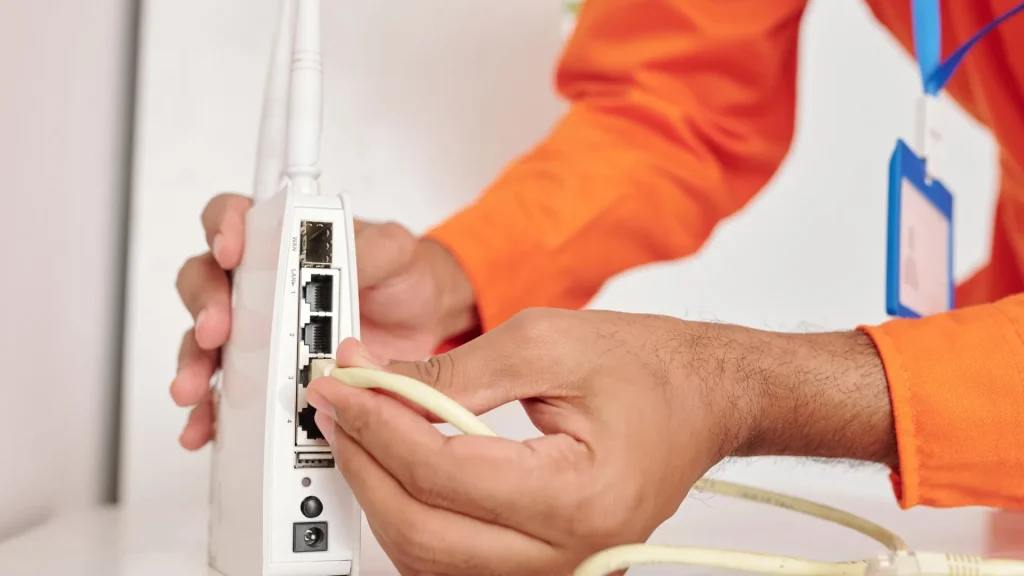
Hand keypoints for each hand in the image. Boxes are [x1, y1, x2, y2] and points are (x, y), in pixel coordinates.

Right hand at [171, 192, 477, 449]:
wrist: (426, 325)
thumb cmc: (400, 277)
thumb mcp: (393, 252)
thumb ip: (366, 249)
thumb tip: (337, 259)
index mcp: (280, 240)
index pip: (233, 217)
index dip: (223, 228)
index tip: (230, 252)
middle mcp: (257, 283)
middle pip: (205, 283)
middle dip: (205, 307)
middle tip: (216, 332)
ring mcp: (257, 332)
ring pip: (205, 343)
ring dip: (195, 366)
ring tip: (195, 389)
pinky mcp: (266, 376)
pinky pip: (227, 394)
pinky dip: (212, 412)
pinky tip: (206, 427)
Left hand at [306, 308, 895, 574]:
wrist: (702, 399)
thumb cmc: (648, 370)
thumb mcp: (547, 342)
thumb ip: (455, 370)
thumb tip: (378, 384)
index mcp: (580, 497)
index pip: (443, 472)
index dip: (376, 424)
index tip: (340, 384)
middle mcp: (570, 553)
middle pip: (422, 534)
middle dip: (364, 465)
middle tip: (337, 407)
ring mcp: (558, 569)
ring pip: (429, 558)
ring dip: (382, 493)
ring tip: (361, 429)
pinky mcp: (543, 566)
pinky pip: (455, 559)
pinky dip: (414, 513)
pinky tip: (399, 464)